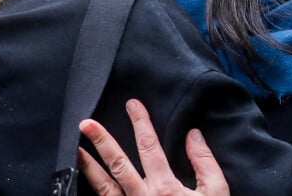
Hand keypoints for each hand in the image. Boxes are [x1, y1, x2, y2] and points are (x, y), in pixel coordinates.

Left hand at [79, 99, 228, 195]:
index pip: (149, 147)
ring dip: (88, 168)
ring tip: (75, 149)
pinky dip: (94, 193)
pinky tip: (84, 182)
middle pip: (118, 164)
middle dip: (101, 141)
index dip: (140, 122)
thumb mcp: (216, 194)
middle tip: (85, 123)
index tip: (132, 104)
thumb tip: (193, 134)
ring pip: (104, 189)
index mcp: (165, 188)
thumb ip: (204, 163)